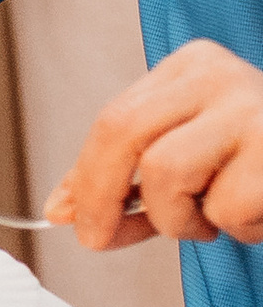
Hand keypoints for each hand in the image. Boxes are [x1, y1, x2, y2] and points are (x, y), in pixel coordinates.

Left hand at [46, 38, 262, 249]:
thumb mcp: (194, 152)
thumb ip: (131, 175)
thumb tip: (62, 210)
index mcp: (194, 67)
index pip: (114, 118)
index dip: (84, 175)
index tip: (67, 217)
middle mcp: (221, 76)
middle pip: (124, 132)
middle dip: (101, 195)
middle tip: (101, 239)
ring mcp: (253, 109)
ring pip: (166, 173)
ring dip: (180, 220)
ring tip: (215, 219)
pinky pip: (228, 208)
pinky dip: (237, 229)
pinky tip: (261, 214)